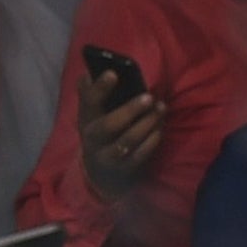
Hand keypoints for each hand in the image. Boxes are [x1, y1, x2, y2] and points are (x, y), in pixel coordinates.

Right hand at [78, 68, 165, 197]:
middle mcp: (93, 140)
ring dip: (146, 123)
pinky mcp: (125, 168)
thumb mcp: (92, 116)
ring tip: (160, 108)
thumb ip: (90, 95)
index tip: (113, 73)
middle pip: (108, 125)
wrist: (103, 173)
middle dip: (129, 110)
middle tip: (148, 97)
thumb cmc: (102, 133)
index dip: (99, 88)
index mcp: (86, 121)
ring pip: (127, 141)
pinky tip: (160, 126)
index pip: (88, 102)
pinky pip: (141, 154)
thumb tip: (87, 75)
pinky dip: (152, 139)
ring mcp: (109, 157)